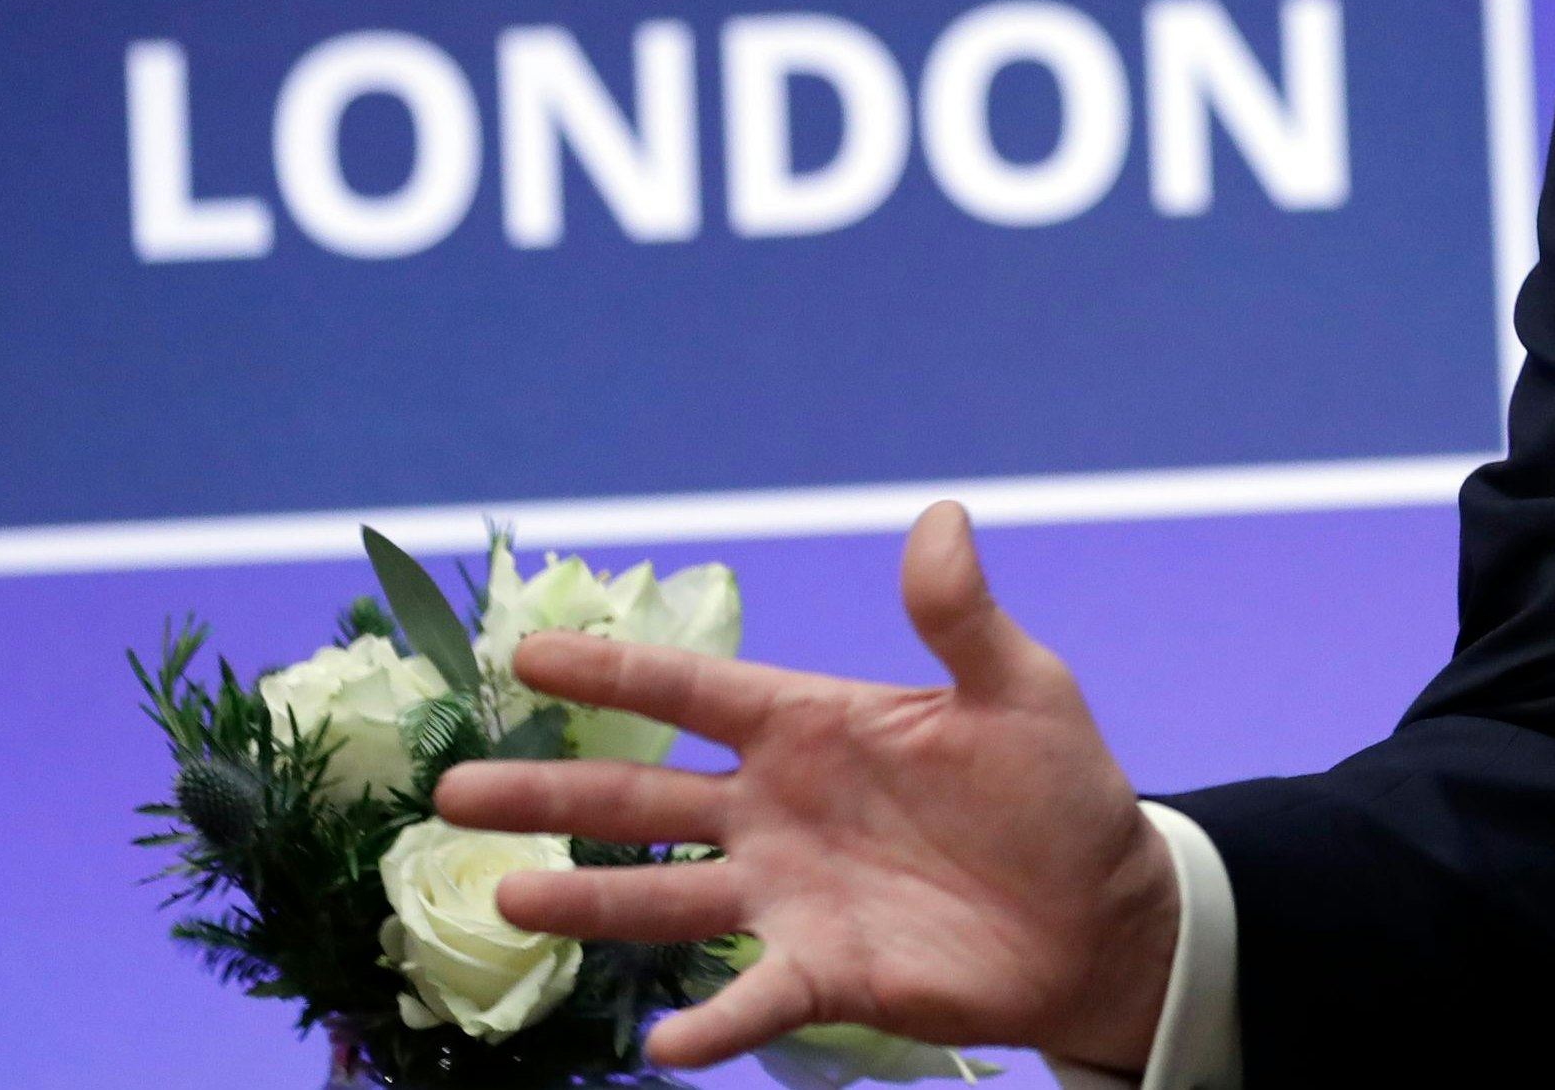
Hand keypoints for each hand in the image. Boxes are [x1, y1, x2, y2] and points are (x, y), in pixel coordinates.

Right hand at [433, 502, 1179, 1072]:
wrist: (1103, 913)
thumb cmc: (1056, 792)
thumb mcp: (1020, 690)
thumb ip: (961, 615)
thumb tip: (943, 517)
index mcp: (813, 728)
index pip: (693, 694)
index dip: (612, 673)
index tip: (525, 654)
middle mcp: (777, 810)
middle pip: (641, 798)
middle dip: (547, 791)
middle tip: (451, 790)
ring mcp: (789, 894)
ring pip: (661, 898)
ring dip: (586, 899)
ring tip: (505, 894)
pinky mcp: (823, 970)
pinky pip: (748, 997)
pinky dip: (704, 1024)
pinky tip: (659, 1045)